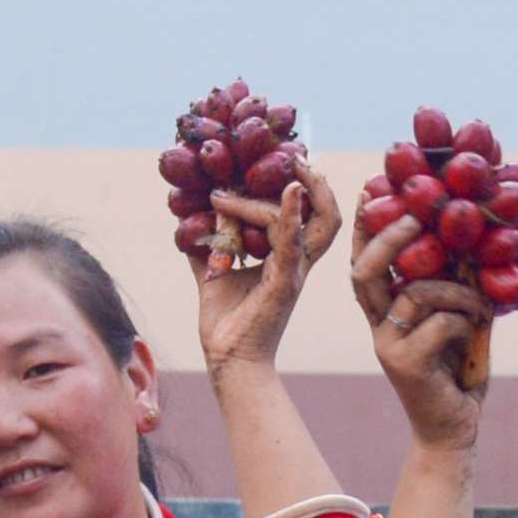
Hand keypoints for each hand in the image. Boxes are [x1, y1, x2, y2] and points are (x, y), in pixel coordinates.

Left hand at [190, 156, 342, 377]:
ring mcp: (294, 272)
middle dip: (319, 183)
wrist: (227, 361)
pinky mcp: (283, 283)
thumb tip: (188, 220)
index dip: (308, 188)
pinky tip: (289, 190)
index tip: (288, 160)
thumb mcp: (213, 272)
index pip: (310, 217)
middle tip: (298, 156)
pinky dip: (292, 214)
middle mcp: (297, 263)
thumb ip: (208, 245)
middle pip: (328, 216)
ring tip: (285, 165)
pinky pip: (293, 242)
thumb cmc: (227, 322)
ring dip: (292, 190)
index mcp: (287, 259)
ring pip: (313, 222)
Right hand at [348, 208, 496, 449]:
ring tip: (482, 303)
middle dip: (389, 237)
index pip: (364, 263)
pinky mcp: (404, 363)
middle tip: (419, 217)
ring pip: (416, 293)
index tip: (373, 191)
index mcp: (384, 313)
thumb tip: (477, 245)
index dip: (367, 229)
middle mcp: (377, 326)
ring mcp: (386, 345)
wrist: (453, 429)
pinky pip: (439, 321)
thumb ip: (456, 289)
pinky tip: (476, 332)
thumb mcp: (458, 321)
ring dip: (458, 290)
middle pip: (366, 270)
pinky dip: (465, 320)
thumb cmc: (457, 372)